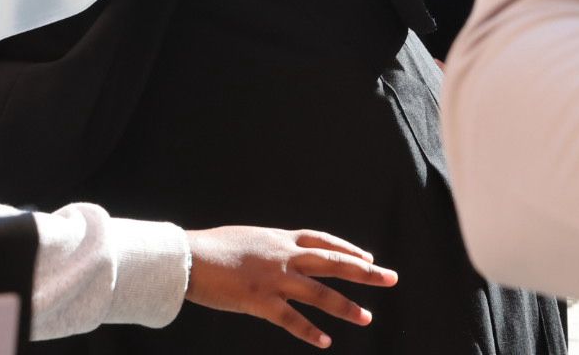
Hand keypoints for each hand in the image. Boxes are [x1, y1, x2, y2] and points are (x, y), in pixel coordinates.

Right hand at [184, 227, 397, 348]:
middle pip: (333, 262)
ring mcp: (275, 279)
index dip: (347, 249)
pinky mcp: (261, 301)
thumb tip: (278, 252)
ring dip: (346, 307)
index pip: (322, 241)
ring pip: (320, 293)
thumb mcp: (246, 237)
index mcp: (278, 238)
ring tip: (367, 317)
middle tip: (391, 277)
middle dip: (365, 271)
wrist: (187, 257)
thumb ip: (267, 246)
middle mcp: (283, 256)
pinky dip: (310, 332)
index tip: (368, 256)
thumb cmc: (210, 247)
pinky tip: (325, 342)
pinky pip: (292, 320)